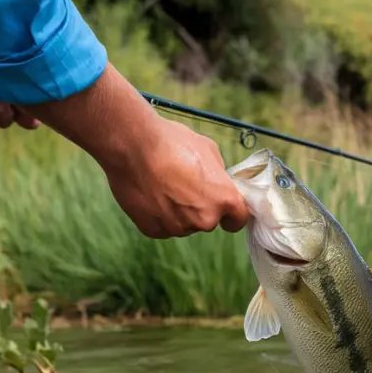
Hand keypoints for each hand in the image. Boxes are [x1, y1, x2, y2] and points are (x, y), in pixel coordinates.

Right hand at [102, 117, 249, 237]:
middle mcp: (205, 220)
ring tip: (163, 185)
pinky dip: (158, 215)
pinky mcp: (154, 230)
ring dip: (179, 211)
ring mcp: (178, 227)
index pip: (238, 219)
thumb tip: (217, 182)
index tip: (224, 209)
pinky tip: (150, 194)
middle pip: (208, 220)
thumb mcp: (208, 150)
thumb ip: (218, 174)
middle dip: (201, 207)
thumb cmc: (173, 142)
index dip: (232, 213)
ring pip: (184, 224)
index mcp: (224, 200)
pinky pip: (162, 226)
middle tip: (183, 185)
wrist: (133, 145)